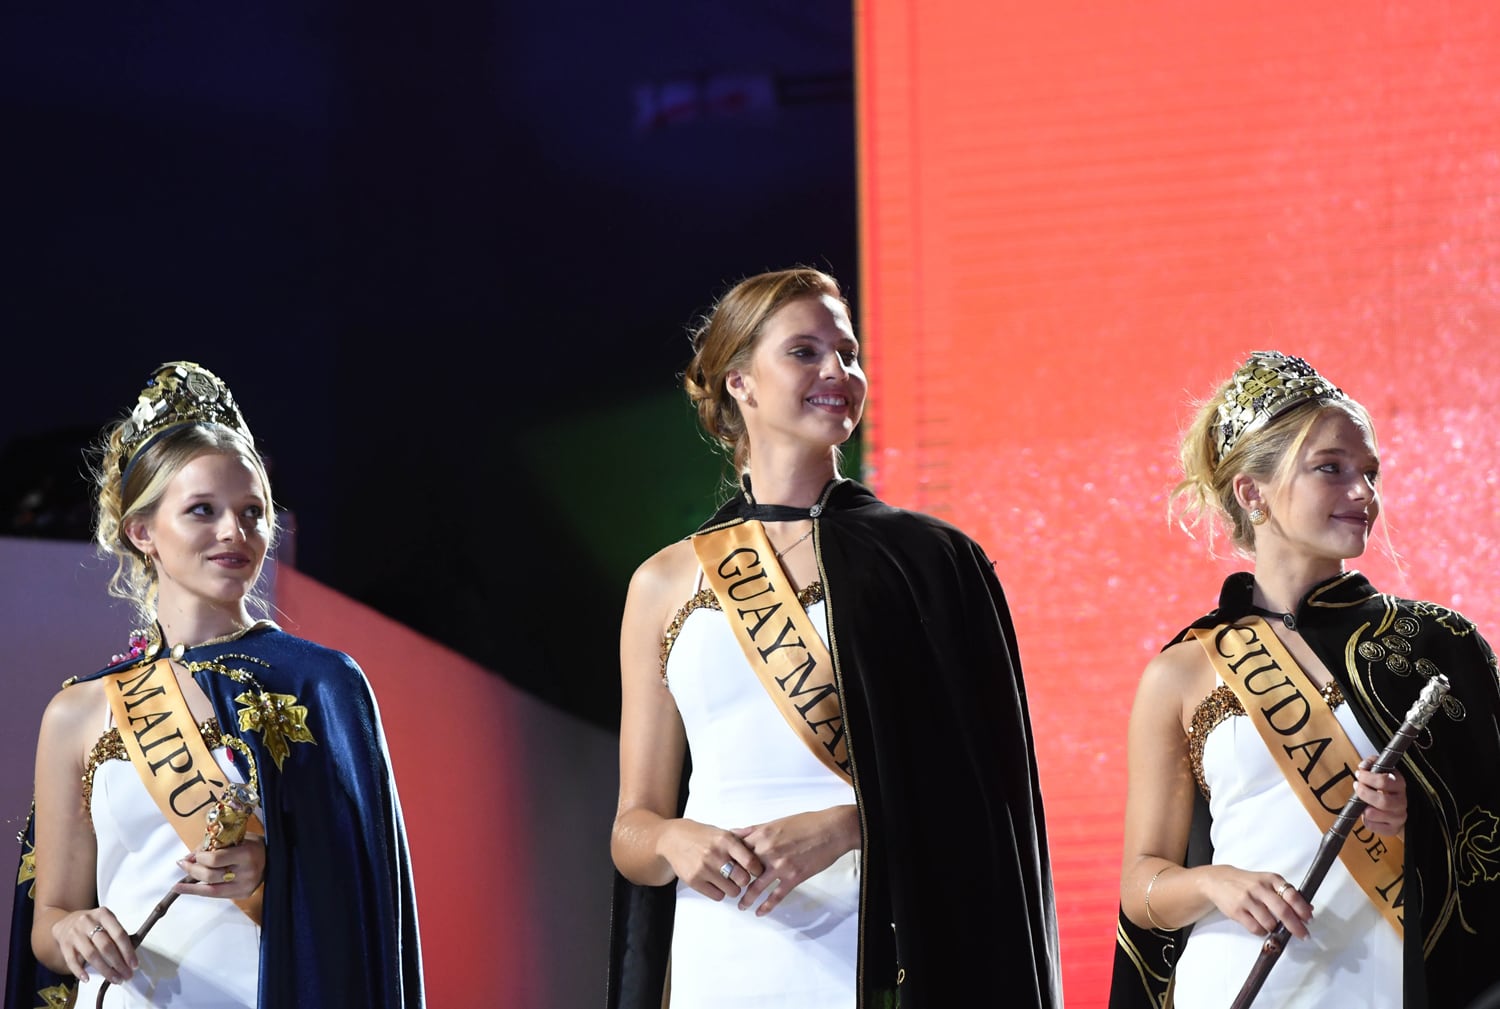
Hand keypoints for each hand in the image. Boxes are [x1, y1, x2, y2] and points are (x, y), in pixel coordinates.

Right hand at [52, 908, 134, 983]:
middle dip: (118, 963)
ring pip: (91, 955)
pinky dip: (80, 972)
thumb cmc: (92, 924)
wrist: (66, 922)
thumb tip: (130, 957)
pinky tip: (88, 979)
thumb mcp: (105, 921)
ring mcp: (75, 934)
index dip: (128, 951)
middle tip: (126, 975)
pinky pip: (72, 961)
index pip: (119, 934)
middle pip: (106, 946)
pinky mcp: (64, 945)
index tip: (134, 964)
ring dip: (105, 970)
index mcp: (103, 914)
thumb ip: (116, 934)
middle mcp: (88, 922)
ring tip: (115, 979)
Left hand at [173, 835, 265, 899]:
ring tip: (181, 879)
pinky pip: (216, 894)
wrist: (274, 858)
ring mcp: (245, 886)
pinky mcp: (243, 894)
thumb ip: (213, 846)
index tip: (194, 855)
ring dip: (191, 884)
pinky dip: (198, 892)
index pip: (215, 859)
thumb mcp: (236, 838)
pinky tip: (183, 889)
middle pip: (210, 875)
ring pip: (210, 889)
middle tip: (183, 864)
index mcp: (246, 854)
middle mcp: (247, 872)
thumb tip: (188, 858)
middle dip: (193, 870)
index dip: (200, 857)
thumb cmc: (253, 845)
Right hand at [658, 820, 765, 901]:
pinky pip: (718, 896)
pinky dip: (720, 892)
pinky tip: (716, 883)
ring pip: (732, 891)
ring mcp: (704, 869)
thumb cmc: (701, 836)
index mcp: (726, 840)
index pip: (751, 861)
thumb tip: (762, 848)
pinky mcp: (694, 881)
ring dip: (733, 888)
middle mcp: (716, 854)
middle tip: (741, 876)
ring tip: (728, 880)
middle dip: (745, 880)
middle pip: (743, 879)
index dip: (758, 869)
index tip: (758, 871)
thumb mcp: (721, 832)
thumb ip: (740, 841)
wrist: (673, 839)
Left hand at [732, 805, 859, 915]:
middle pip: (743, 870)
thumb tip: (736, 834)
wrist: (831, 830)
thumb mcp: (777, 822)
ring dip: (746, 898)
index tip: (721, 869)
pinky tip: (760, 912)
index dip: (727, 861)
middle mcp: (768, 851)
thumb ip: (755, 830)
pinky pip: (777, 895)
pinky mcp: (794, 877)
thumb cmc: (806, 823)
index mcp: (762, 835)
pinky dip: (767, 905)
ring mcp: (780, 866)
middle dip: (733, 881)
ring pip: (757, 886)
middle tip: (727, 890)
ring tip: (741, 906)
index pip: (736, 850)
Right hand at [1203, 865, 1313, 939]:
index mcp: (1271, 879)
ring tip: (1273, 926)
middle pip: (1283, 911)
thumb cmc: (1247, 882)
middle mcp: (1260, 888)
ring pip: (1270, 923)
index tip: (1309, 920)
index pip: (1292, 895)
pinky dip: (1262, 932)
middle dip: (1296, 927)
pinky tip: (1261, 927)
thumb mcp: (1267, 882)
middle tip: (1303, 935)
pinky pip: (1256, 928)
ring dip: (1275, 929)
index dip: (1302, 909)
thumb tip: (1309, 909)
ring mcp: (1247, 899)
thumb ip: (1287, 894)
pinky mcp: (1237, 911)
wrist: (1218, 880)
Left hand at [1355, 757, 1406, 836]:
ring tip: (1362, 803)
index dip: (1367, 777)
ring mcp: (1398, 817)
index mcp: (1399, 785)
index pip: (1384, 781)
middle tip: (1356, 786)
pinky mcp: (1392, 829)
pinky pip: (1371, 826)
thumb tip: (1363, 766)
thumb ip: (1371, 763)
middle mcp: (1401, 802)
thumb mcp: (1381, 771)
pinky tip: (1368, 814)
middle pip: (1382, 801)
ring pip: (1373, 814)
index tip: (1359, 774)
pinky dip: (1365, 820)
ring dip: (1363, 807)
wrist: (1396, 808)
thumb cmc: (1385, 788)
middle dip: (1364, 793)